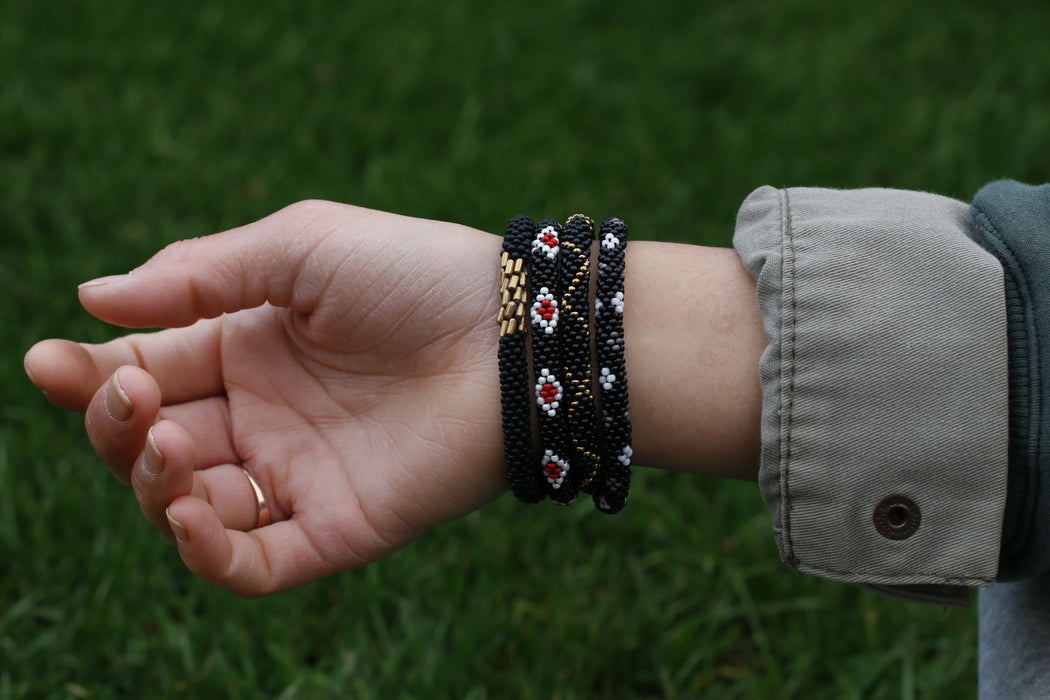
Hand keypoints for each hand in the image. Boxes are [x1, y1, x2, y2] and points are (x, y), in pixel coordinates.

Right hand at [24, 201, 507, 595]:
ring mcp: (298, 475)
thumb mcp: (298, 248)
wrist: (514, 331)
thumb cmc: (413, 275)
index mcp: (247, 348)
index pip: (144, 372)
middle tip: (132, 396)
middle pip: (152, 444)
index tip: (46, 359)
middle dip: (117, 426)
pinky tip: (189, 511)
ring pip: (188, 508)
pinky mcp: (338, 526)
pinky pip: (253, 564)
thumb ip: (197, 276)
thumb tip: (90, 300)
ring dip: (155, 482)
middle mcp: (263, 416)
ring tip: (175, 440)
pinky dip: (207, 551)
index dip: (90, 375)